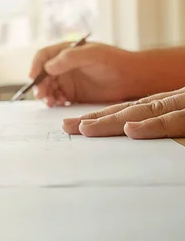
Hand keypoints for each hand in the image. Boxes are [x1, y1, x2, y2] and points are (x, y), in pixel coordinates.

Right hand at [29, 42, 141, 106]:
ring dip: (45, 94)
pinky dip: (54, 101)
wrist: (132, 78)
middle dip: (40, 84)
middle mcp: (64, 66)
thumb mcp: (92, 55)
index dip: (36, 65)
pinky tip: (58, 104)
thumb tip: (48, 67)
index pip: (44, 56)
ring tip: (50, 101)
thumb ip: (69, 58)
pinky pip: (57, 98)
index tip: (33, 76)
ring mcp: (68, 81)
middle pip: (43, 74)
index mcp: (66, 51)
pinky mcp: (73, 94)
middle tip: (42, 94)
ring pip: (48, 88)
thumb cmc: (114, 61)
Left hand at [61, 87, 184, 138]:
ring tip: (84, 128)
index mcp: (163, 105)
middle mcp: (168, 103)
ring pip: (142, 113)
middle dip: (94, 119)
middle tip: (66, 127)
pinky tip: (129, 130)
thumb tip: (134, 137)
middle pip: (126, 112)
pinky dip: (150, 125)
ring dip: (111, 120)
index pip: (126, 112)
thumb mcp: (182, 121)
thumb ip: (160, 126)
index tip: (76, 126)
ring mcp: (181, 107)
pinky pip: (171, 121)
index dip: (99, 118)